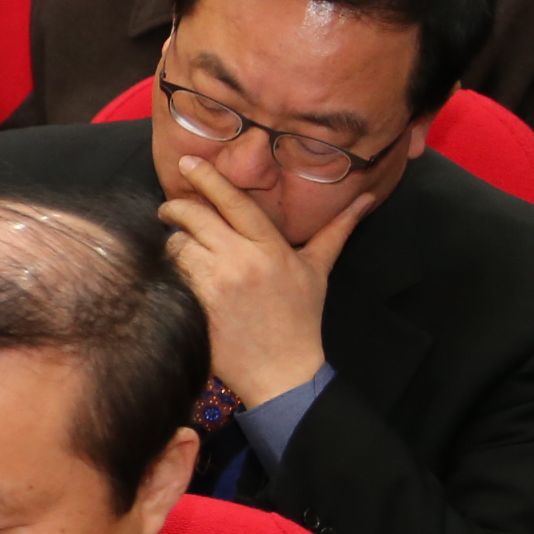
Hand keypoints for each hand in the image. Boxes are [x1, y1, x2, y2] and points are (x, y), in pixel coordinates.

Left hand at [159, 154, 371, 405]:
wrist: (282, 371)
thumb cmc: (301, 318)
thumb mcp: (319, 270)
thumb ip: (337, 230)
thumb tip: (365, 199)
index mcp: (272, 247)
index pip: (235, 202)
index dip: (209, 179)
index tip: (188, 162)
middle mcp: (243, 260)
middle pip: (195, 217)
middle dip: (176, 208)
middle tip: (169, 210)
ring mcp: (217, 283)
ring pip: (177, 245)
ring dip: (173, 244)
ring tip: (180, 251)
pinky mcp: (196, 305)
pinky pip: (170, 273)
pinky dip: (168, 270)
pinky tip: (174, 276)